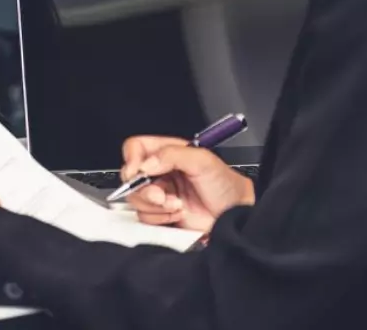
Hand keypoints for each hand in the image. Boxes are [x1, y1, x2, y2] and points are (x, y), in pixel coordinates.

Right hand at [120, 136, 253, 232]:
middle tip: (161, 195)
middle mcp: (160, 172)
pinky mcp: (161, 215)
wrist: (235, 216)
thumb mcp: (202, 160)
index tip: (137, 170)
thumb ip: (172, 155)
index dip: (131, 158)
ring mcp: (160, 194)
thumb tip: (145, 164)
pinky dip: (160, 218)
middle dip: (145, 189)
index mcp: (167, 153)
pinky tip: (177, 214)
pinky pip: (145, 218)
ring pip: (136, 199)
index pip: (136, 148)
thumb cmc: (226, 186)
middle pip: (130, 177)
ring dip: (155, 206)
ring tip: (176, 205)